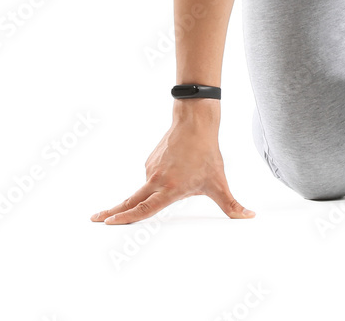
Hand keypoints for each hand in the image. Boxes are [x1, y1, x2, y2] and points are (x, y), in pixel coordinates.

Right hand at [90, 103, 254, 223]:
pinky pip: (153, 175)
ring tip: (183, 170)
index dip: (126, 218)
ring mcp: (150, 169)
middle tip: (95, 219)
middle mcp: (156, 180)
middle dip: (112, 212)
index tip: (108, 223)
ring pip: (146, 188)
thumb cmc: (207, 152)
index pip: (144, 209)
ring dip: (153, 190)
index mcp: (170, 189)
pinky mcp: (150, 160)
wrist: (195, 121)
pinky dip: (160, 177)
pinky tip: (177, 165)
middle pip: (130, 201)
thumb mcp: (219, 182)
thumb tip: (249, 217)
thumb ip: (232, 204)